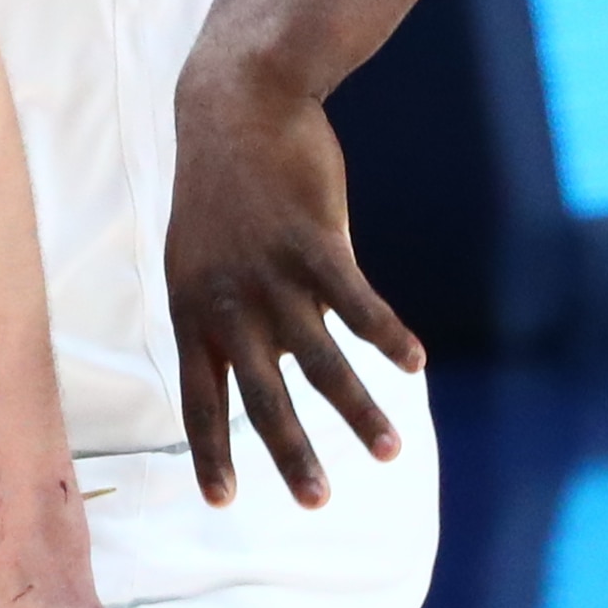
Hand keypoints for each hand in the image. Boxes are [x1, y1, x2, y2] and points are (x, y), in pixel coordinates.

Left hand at [166, 54, 422, 508]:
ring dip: (358, 410)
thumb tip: (280, 361)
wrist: (234, 104)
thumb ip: (236, 311)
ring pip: (319, 359)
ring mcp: (270, 273)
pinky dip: (386, 337)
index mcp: (193, 309)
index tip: (222, 501)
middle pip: (259, 394)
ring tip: (388, 453)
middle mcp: (227, 302)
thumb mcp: (205, 256)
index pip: (198, 396)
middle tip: (316, 504)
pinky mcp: (314, 240)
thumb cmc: (224, 187)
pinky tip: (414, 366)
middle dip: (289, 453)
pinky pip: (356, 302)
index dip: (211, 449)